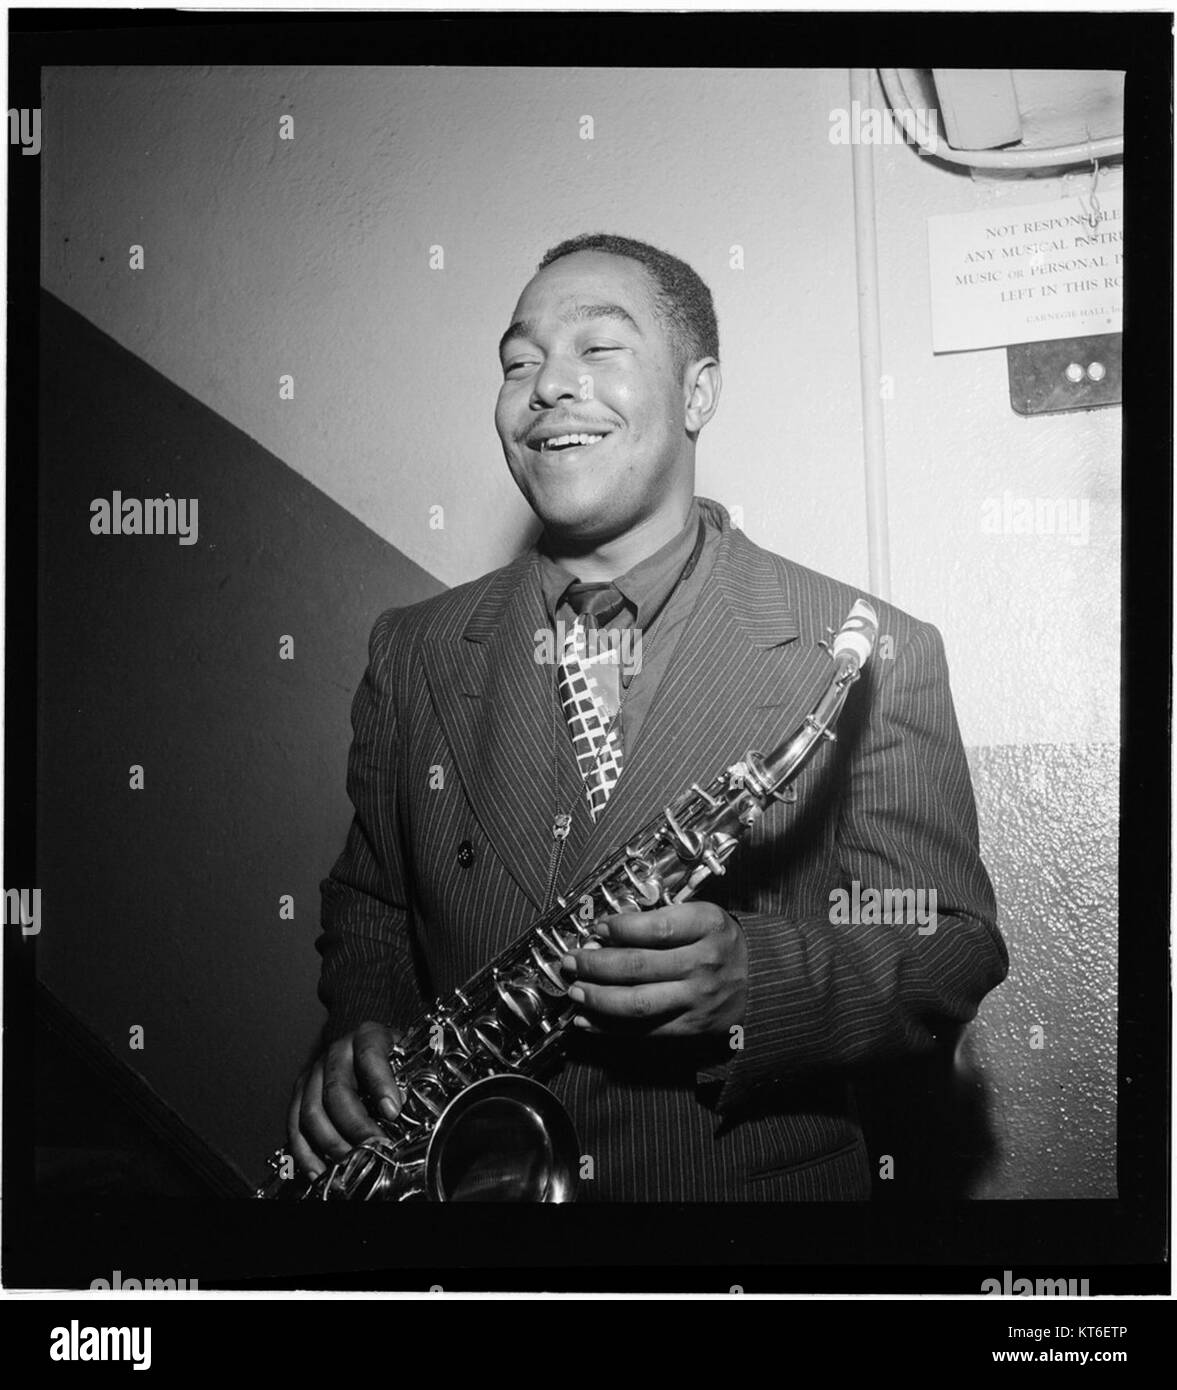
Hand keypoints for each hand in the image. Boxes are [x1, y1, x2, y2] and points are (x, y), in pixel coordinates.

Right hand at [286, 1021, 402, 1177]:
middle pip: (336, 1090)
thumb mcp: (406, 1053)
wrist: (363, 1044)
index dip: (381, 1083)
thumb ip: (411, 1075)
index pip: (370, 1055)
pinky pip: (294, 1126)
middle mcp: (335, 1052)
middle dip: (355, 1125)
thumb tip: (412, 1103)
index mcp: (367, 1036)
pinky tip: (319, 1171)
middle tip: (373, 1148)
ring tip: (351, 1162)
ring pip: (311, 1111)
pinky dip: (305, 1153)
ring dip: (330, 1143)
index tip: (393, 1112)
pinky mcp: (299, 1094)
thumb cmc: (390, 1054)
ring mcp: (313, 1073)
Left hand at [562, 903, 747, 1037]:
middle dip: (595, 964)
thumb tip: (607, 930)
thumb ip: (663, 918)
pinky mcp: (690, 1027)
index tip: (597, 928)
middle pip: (637, 966)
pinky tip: (586, 1019)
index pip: (656, 928)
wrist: (765, 983)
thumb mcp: (705, 917)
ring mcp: (697, 999)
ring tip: (575, 990)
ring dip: (597, 997)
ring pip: (636, 1002)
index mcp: (709, 927)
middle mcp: (704, 964)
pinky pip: (643, 1030)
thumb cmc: (724, 944)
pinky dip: (609, 1027)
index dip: (620, 928)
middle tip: (571, 960)